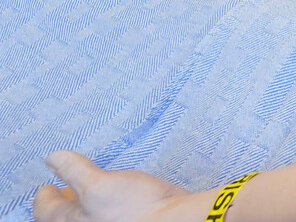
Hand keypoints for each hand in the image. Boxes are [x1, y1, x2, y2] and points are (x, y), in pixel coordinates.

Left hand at [33, 150, 187, 221]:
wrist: (171, 221)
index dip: (44, 197)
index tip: (46, 187)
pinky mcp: (128, 220)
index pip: (46, 211)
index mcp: (70, 221)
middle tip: (64, 188)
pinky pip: (106, 212)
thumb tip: (53, 158)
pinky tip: (114, 194)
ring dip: (84, 202)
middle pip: (66, 216)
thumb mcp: (97, 185)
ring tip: (89, 189)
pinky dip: (103, 203)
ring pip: (86, 215)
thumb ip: (74, 170)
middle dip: (64, 200)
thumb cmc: (132, 209)